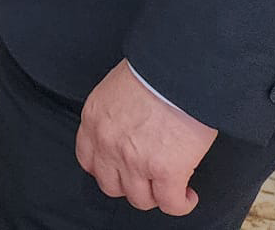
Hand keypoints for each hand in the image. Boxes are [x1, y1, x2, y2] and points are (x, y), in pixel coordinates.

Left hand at [76, 60, 216, 213]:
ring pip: (140, 199)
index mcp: (94, 119)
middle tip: (147, 179)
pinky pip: (171, 204)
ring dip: (155, 196)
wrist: (178, 71)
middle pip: (110, 185)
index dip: (106, 169)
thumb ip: (114, 113)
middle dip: (129, 185)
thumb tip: (128, 128)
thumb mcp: (116, 89)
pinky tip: (187, 194)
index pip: (87, 159)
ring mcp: (134, 161)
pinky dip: (180, 203)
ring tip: (170, 187)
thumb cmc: (154, 72)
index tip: (120, 169)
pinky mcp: (166, 172)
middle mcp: (107, 144)